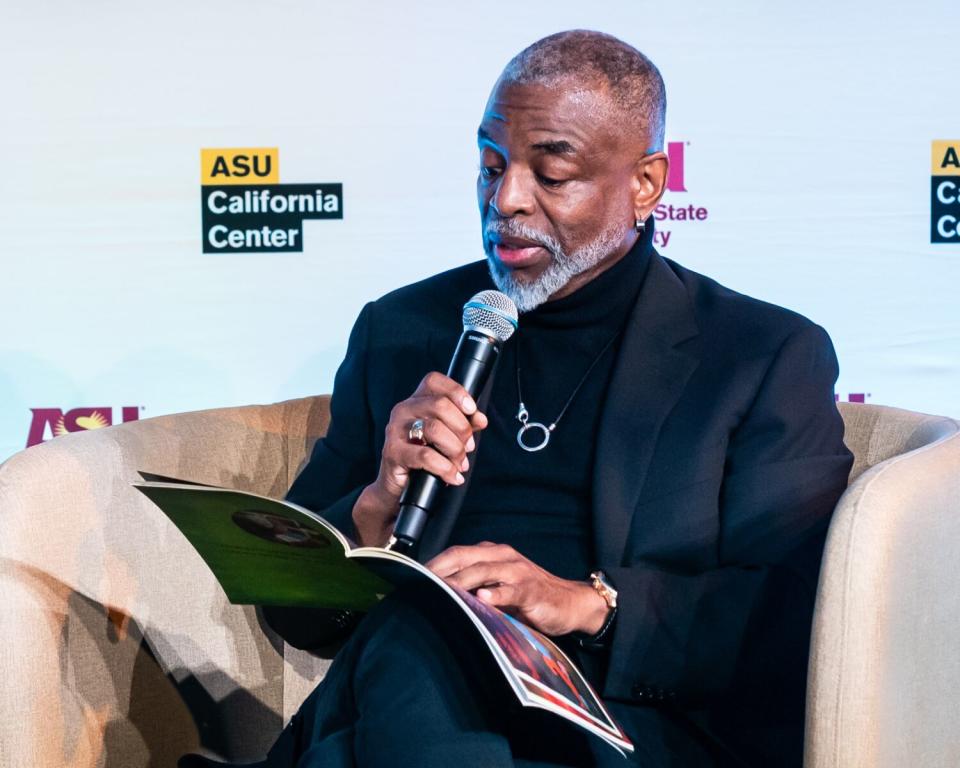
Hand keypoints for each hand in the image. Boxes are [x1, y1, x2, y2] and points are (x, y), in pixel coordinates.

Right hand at [352, 372, 487, 546]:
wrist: (396, 486)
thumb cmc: (422, 456)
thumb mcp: (444, 437)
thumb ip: (462, 424)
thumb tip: (481, 419)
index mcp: (416, 401)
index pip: (434, 381)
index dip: (456, 391)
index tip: (472, 410)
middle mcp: (403, 410)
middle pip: (440, 405)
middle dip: (462, 428)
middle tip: (468, 446)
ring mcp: (395, 430)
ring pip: (434, 429)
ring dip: (455, 449)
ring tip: (460, 463)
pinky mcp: (393, 452)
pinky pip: (425, 456)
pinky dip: (445, 468)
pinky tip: (453, 476)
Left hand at [427, 542, 609, 636]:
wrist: (569, 603)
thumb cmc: (529, 597)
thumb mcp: (497, 589)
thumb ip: (473, 589)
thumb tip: (439, 598)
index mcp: (491, 554)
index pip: (455, 553)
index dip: (432, 563)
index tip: (410, 577)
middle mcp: (502, 556)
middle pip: (463, 557)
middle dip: (437, 570)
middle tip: (416, 584)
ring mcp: (517, 571)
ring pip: (482, 571)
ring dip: (458, 581)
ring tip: (439, 590)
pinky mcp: (530, 589)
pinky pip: (509, 590)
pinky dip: (494, 594)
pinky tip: (481, 599)